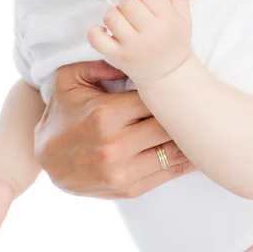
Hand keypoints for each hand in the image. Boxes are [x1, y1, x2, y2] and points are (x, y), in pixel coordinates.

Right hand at [34, 60, 196, 198]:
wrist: (45, 156)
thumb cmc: (62, 111)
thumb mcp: (70, 78)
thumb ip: (102, 64)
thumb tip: (135, 62)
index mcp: (105, 114)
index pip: (154, 100)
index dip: (170, 91)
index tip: (183, 84)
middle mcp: (115, 145)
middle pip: (167, 126)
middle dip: (184, 115)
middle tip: (202, 103)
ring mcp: (122, 171)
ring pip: (172, 153)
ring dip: (190, 140)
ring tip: (207, 127)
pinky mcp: (127, 189)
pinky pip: (166, 175)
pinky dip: (184, 163)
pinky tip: (197, 152)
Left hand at [87, 0, 192, 86]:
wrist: (168, 76)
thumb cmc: (175, 43)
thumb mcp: (183, 19)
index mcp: (168, 21)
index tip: (144, 0)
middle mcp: (151, 34)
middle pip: (128, 2)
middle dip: (127, 1)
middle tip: (132, 10)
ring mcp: (132, 47)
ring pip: (112, 16)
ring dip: (113, 14)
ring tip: (121, 20)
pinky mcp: (117, 58)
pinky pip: (97, 39)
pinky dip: (94, 31)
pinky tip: (104, 30)